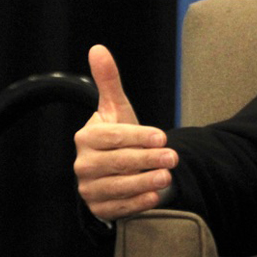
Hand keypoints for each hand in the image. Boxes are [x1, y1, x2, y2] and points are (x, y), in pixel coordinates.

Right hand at [73, 45, 177, 220]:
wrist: (116, 168)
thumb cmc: (120, 135)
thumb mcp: (117, 109)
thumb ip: (109, 81)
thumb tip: (98, 48)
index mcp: (86, 138)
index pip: (113, 138)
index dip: (137, 137)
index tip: (162, 136)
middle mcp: (83, 165)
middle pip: (117, 162)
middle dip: (147, 159)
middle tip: (173, 157)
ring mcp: (89, 188)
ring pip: (118, 186)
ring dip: (144, 182)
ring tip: (167, 177)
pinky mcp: (99, 208)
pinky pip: (118, 208)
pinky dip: (137, 203)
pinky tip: (155, 196)